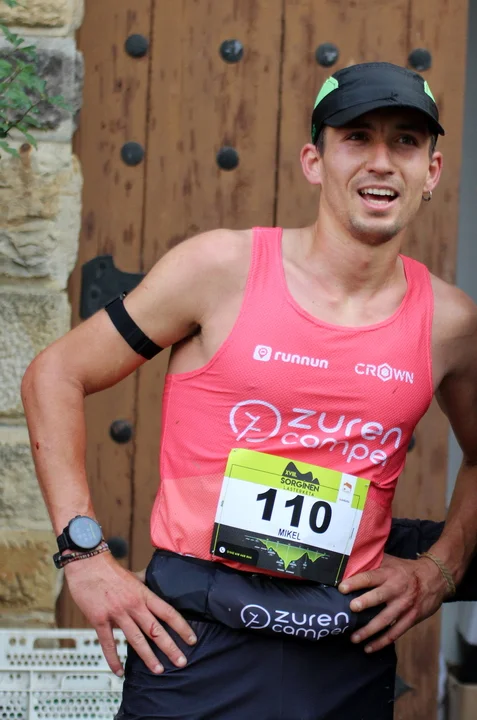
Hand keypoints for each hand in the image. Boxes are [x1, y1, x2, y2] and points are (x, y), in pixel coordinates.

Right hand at [64, 552, 196, 675]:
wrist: (87, 564)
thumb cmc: (109, 570)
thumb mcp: (133, 576)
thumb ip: (144, 585)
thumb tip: (153, 585)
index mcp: (143, 594)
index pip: (168, 612)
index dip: (181, 627)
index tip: (191, 639)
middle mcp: (133, 605)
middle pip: (155, 629)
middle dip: (170, 647)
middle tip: (181, 661)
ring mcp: (117, 613)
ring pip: (135, 639)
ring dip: (148, 657)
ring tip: (158, 670)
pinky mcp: (100, 620)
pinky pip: (108, 643)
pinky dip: (114, 659)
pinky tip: (119, 671)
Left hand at [338, 554, 448, 652]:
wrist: (434, 578)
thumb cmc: (404, 570)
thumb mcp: (389, 561)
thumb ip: (371, 563)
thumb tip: (346, 565)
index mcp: (389, 573)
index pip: (370, 577)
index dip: (356, 582)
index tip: (342, 588)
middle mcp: (396, 589)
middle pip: (379, 596)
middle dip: (365, 602)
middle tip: (351, 608)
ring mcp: (404, 605)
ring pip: (386, 619)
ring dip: (369, 630)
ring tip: (353, 638)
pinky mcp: (411, 618)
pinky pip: (395, 633)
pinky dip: (382, 642)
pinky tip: (369, 648)